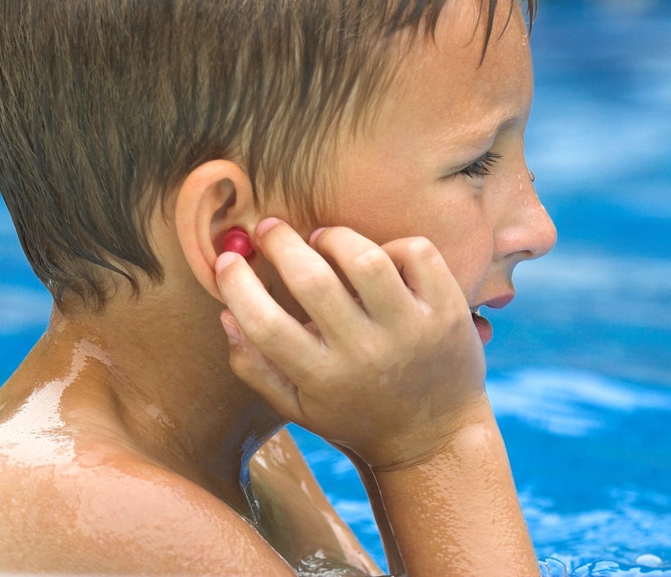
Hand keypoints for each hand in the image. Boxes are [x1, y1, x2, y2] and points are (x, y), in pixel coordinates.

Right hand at [215, 218, 489, 470]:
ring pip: (366, 259)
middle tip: (268, 229)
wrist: (435, 440)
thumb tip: (224, 312)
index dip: (237, 285)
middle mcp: (366, 353)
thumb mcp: (298, 406)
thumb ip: (254, 365)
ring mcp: (411, 330)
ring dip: (334, 237)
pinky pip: (417, 253)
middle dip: (280, 243)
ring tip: (321, 239)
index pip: (265, 325)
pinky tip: (380, 256)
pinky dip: (393, 244)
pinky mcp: (446, 311)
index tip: (227, 261)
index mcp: (323, 378)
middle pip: (312, 281)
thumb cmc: (356, 417)